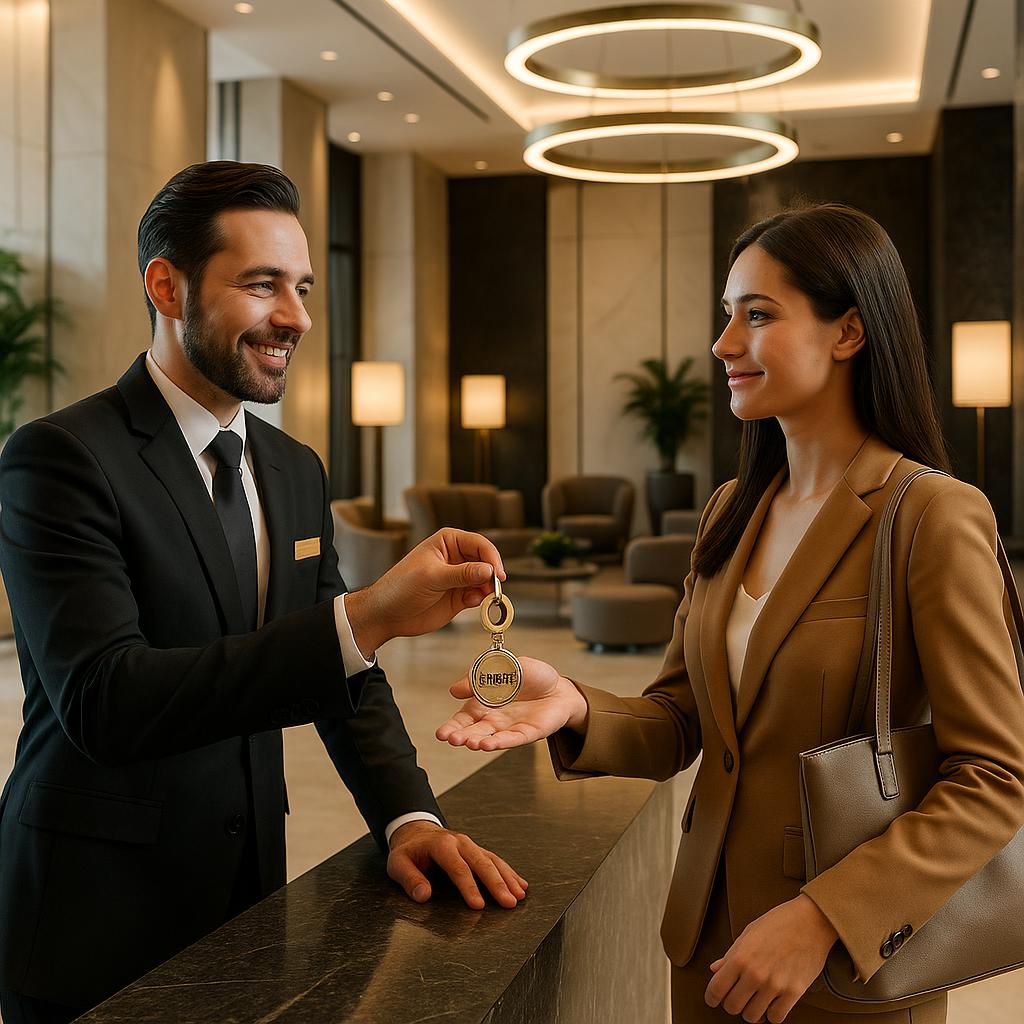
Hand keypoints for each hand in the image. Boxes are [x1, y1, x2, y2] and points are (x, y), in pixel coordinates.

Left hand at [347, 529, 503, 655]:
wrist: (387, 614)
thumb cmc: (400, 587)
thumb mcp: (432, 576)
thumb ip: (462, 574)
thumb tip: (488, 570)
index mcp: (448, 541)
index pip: (479, 544)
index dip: (491, 557)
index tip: (497, 574)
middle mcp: (456, 557)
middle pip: (486, 561)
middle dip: (492, 574)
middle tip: (494, 588)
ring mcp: (459, 577)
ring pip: (485, 579)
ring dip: (487, 589)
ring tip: (479, 597)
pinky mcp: (459, 596)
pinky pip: (478, 595)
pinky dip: (479, 599)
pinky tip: (470, 603)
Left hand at [386, 820, 527, 909]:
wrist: (415, 832)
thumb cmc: (408, 852)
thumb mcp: (398, 864)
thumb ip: (409, 879)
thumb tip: (424, 896)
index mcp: (441, 845)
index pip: (458, 868)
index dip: (469, 887)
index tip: (478, 906)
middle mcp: (460, 842)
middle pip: (482, 863)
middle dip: (497, 883)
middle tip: (509, 903)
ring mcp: (471, 845)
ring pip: (493, 860)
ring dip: (508, 878)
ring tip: (520, 897)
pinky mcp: (477, 850)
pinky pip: (496, 860)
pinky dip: (509, 872)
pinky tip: (521, 885)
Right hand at [436, 656, 588, 749]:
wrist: (559, 685)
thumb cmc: (530, 677)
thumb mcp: (502, 667)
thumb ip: (479, 676)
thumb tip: (454, 690)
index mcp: (483, 704)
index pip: (463, 719)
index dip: (451, 727)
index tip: (441, 734)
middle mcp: (494, 720)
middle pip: (474, 731)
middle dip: (462, 736)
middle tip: (453, 739)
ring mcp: (510, 728)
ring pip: (492, 738)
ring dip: (481, 742)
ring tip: (471, 743)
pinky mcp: (529, 732)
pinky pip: (515, 738)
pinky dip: (502, 742)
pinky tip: (491, 744)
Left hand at [704, 894, 838, 1021]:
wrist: (810, 920)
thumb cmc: (779, 922)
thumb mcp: (749, 933)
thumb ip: (730, 954)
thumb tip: (715, 969)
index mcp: (740, 957)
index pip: (716, 989)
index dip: (711, 997)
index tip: (712, 999)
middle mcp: (755, 974)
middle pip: (732, 1006)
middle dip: (731, 1004)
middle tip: (736, 997)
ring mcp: (775, 985)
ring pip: (753, 1016)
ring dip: (750, 1011)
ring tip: (753, 1001)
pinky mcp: (794, 992)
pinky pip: (776, 1017)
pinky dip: (771, 1014)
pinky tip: (771, 1003)